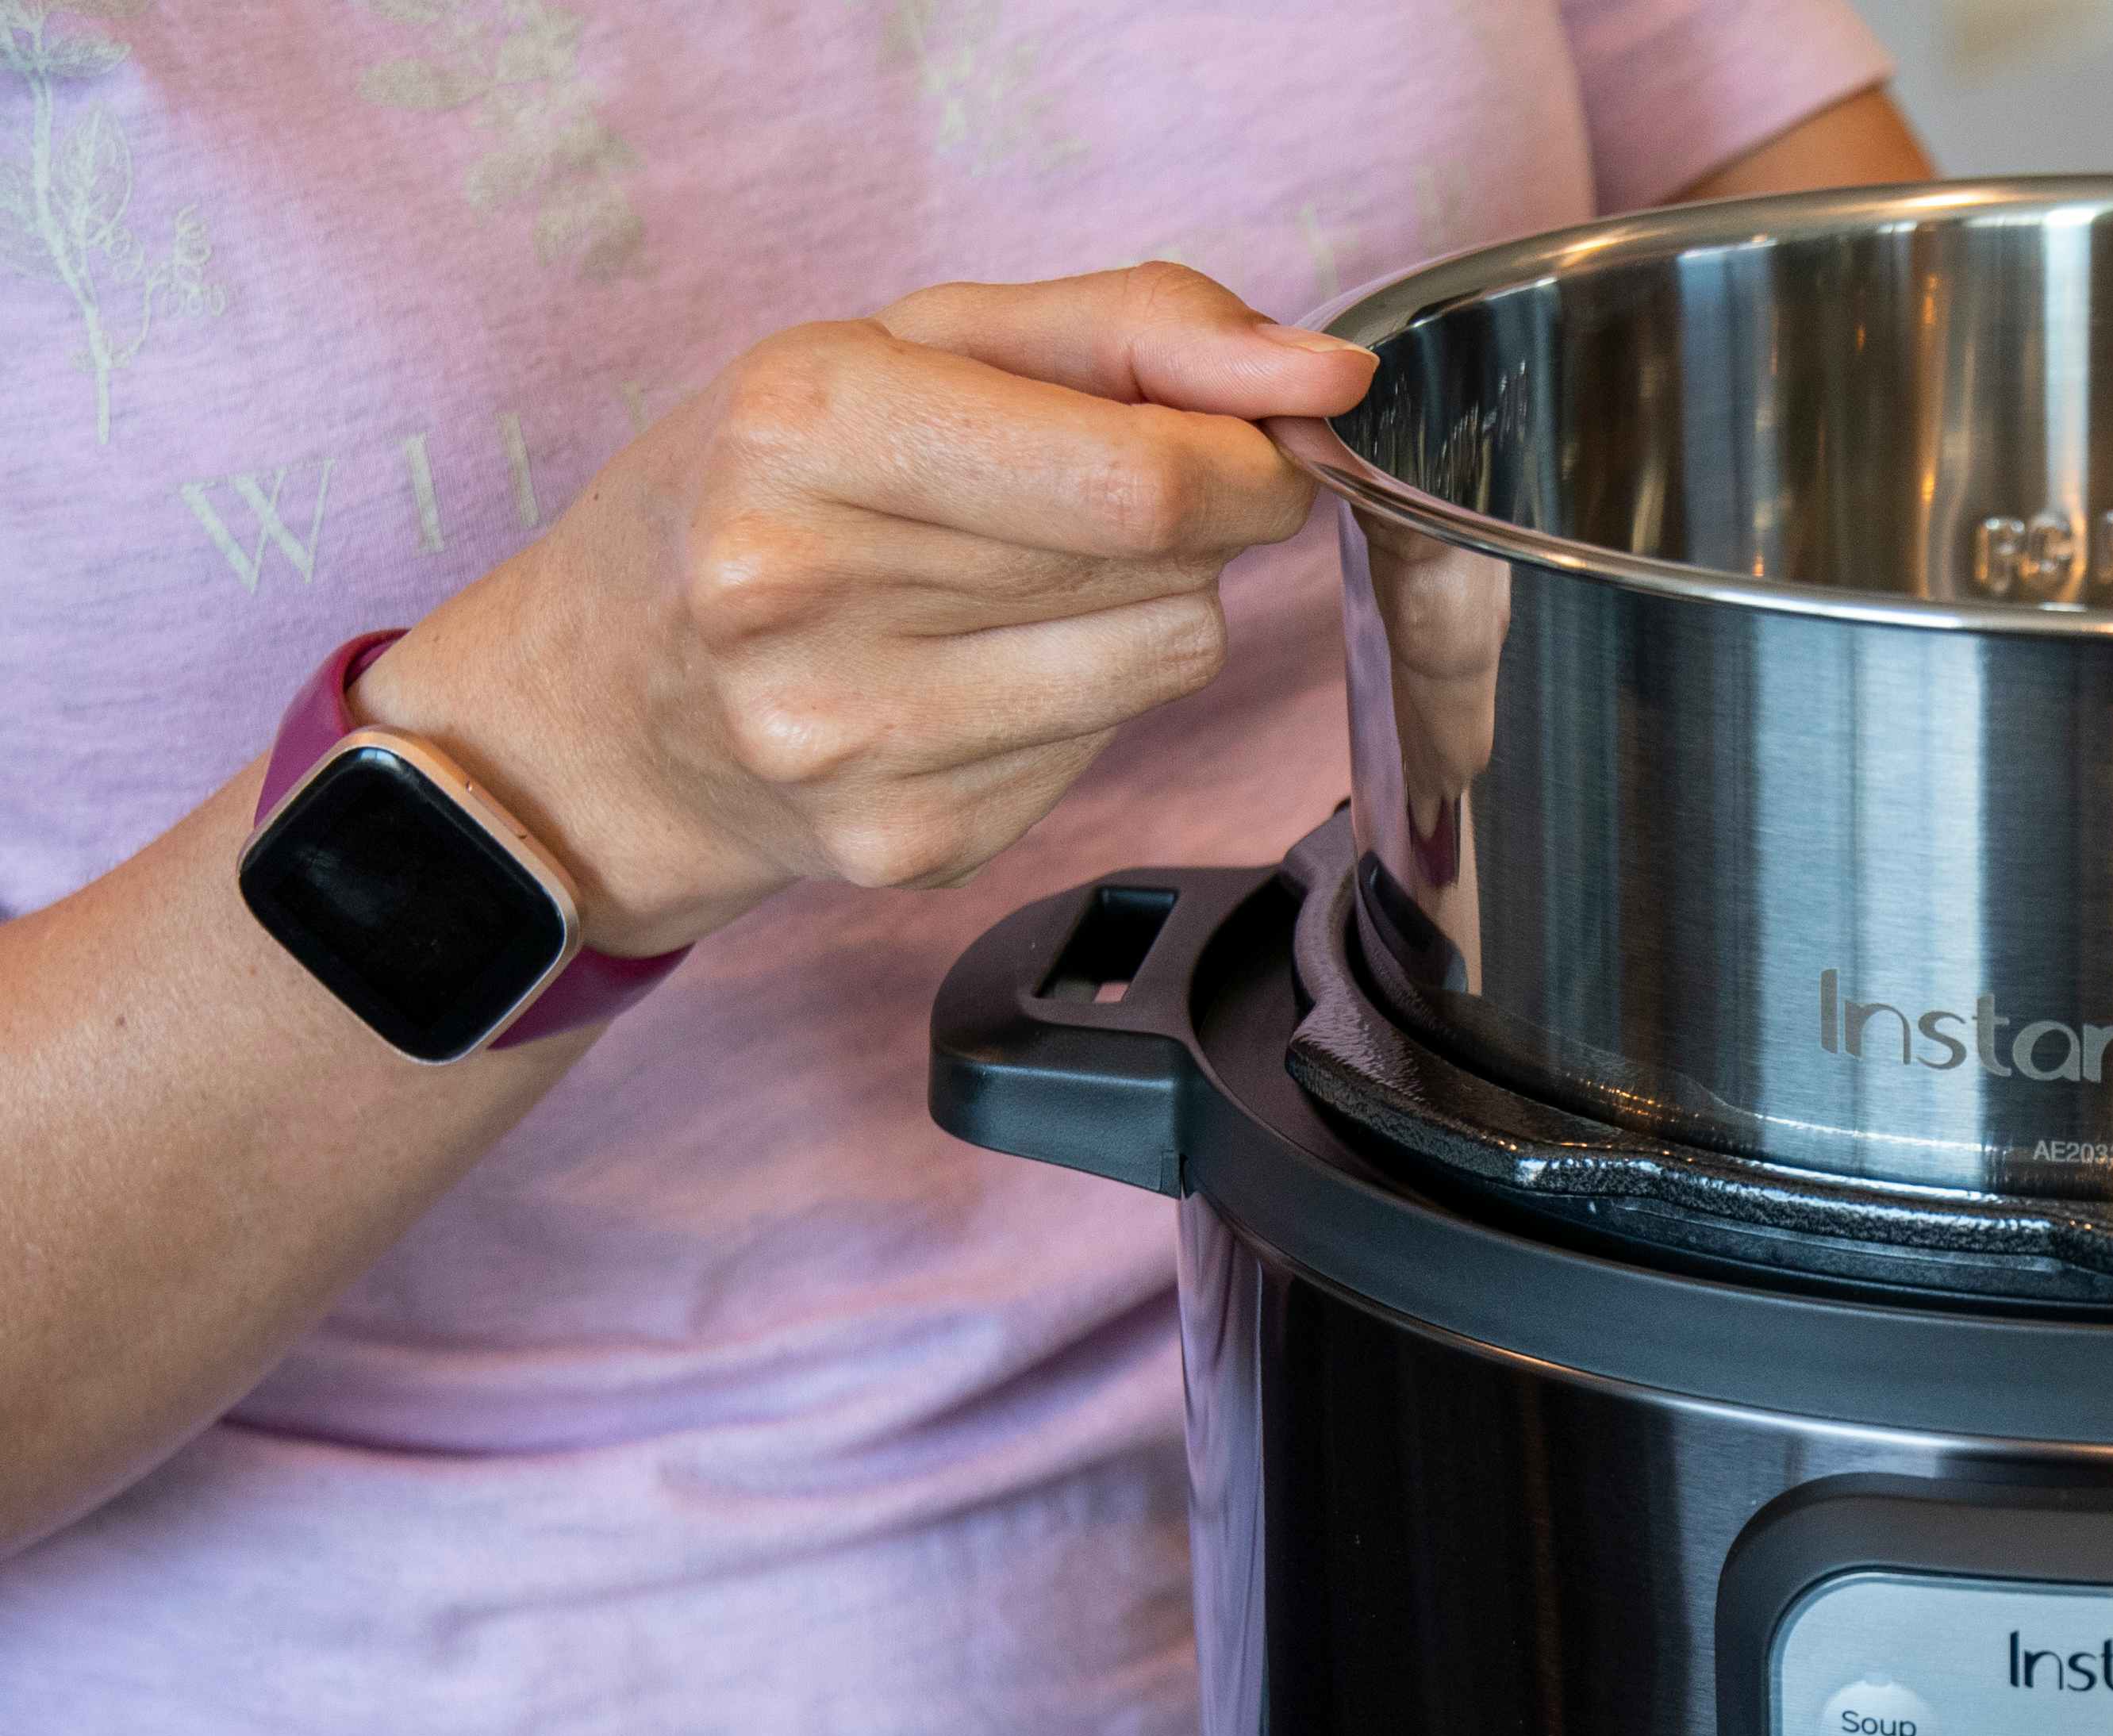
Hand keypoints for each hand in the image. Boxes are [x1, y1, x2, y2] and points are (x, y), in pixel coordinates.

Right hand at [361, 264, 1378, 954]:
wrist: (599, 705)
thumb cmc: (764, 489)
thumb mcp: (918, 341)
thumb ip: (1142, 330)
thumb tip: (1330, 379)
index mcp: (808, 427)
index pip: (1146, 478)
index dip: (1248, 462)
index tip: (1250, 446)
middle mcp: (810, 592)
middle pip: (1171, 569)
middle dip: (1187, 521)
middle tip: (1091, 502)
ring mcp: (857, 740)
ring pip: (1165, 664)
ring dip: (1142, 611)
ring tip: (1018, 584)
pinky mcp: (910, 844)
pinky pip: (1109, 753)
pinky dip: (1079, 700)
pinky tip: (971, 674)